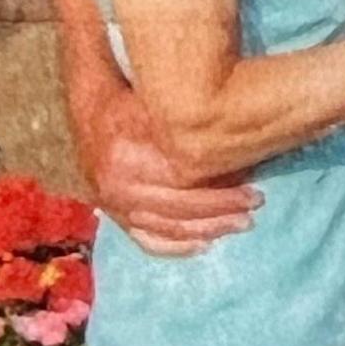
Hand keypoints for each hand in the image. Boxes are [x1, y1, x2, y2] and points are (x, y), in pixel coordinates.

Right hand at [86, 91, 257, 256]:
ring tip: (242, 223)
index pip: (184, 186)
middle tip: (256, 204)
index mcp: (130, 158)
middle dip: (223, 210)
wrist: (88, 112)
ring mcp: (116, 205)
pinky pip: (147, 239)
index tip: (254, 189)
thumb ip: (186, 123)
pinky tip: (205, 245)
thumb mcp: (154, 101)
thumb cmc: (129, 99)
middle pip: (180, 209)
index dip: (222, 191)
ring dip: (209, 229)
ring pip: (168, 227)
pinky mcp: (114, 214)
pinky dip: (176, 247)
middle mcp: (121, 187)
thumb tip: (238, 136)